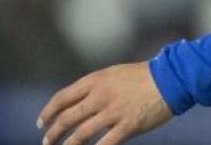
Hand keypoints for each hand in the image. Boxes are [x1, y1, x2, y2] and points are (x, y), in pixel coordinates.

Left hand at [37, 62, 172, 144]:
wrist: (169, 79)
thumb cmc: (141, 76)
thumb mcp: (111, 74)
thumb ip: (93, 87)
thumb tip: (76, 102)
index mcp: (94, 81)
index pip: (62, 98)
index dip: (48, 112)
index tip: (41, 122)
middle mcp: (99, 96)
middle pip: (67, 118)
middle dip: (53, 132)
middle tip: (46, 141)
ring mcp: (113, 112)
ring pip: (82, 134)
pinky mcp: (127, 126)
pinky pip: (105, 144)